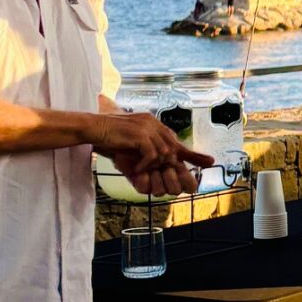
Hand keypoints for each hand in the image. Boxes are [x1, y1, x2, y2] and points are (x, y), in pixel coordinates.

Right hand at [95, 111, 210, 195]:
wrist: (92, 129)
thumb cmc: (109, 138)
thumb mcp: (132, 144)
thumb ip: (147, 151)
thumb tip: (157, 163)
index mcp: (153, 124)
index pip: (176, 141)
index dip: (193, 154)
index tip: (210, 162)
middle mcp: (154, 123)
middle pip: (174, 148)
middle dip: (173, 167)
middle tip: (165, 178)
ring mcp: (148, 127)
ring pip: (165, 153)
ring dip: (155, 166)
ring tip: (141, 171)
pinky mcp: (140, 134)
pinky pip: (152, 155)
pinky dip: (145, 165)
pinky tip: (135, 169)